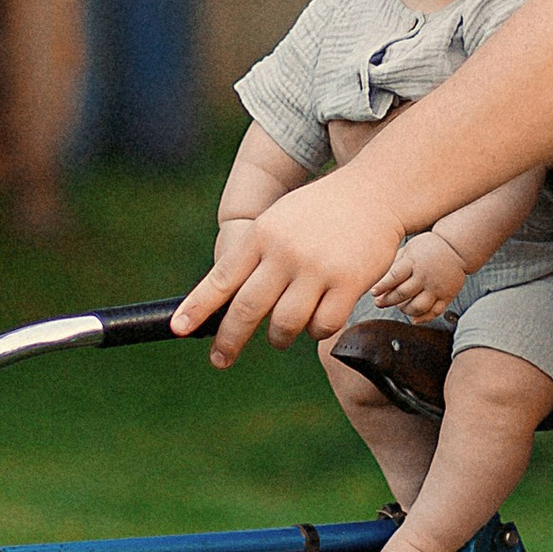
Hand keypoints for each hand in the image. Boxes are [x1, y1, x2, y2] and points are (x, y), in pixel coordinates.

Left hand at [173, 167, 408, 367]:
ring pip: (285, 324)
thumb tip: (226, 305)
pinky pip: (322, 326)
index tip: (178, 328)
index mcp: (262, 235)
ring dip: (278, 338)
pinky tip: (317, 320)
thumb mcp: (277, 221)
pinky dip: (315, 331)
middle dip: (229, 340)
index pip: (221, 278)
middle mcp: (285, 252)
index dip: (197, 307)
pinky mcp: (348, 282)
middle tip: (220, 359)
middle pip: (247, 309)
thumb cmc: (319, 212)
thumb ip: (254, 257)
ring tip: (280, 335)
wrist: (374, 192)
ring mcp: (317, 268)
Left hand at [367, 230, 465, 319]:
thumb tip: (378, 277)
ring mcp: (437, 288)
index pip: (394, 276)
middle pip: (403, 294)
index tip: (374, 292)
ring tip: (399, 306)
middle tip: (379, 302)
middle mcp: (425, 276)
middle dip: (388, 300)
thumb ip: (395, 263)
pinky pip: (434, 312)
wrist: (457, 248)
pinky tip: (414, 318)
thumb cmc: (430, 247)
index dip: (382, 286)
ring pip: (418, 307)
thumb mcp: (409, 248)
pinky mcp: (447, 296)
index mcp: (414, 262)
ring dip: (404, 310)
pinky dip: (423, 318)